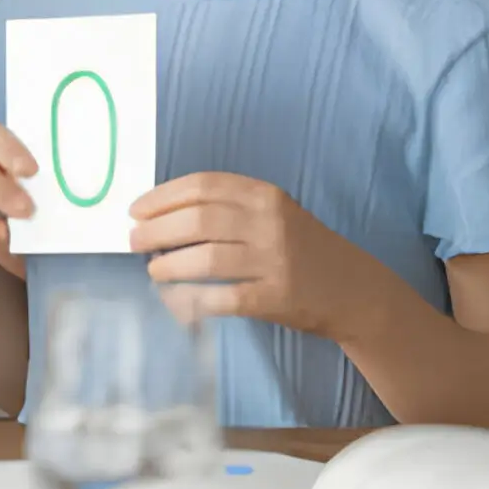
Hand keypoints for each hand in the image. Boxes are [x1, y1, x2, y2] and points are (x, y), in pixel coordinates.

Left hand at [129, 173, 379, 338]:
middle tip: (134, 241)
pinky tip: (177, 301)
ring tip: (153, 270)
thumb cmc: (302, 248)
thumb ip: (228, 208)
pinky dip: (193, 300)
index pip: (202, 186)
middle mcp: (269, 223)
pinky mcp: (276, 298)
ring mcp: (274, 261)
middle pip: (198, 220)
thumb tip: (160, 215)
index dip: (162, 196)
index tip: (136, 209)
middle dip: (156, 230)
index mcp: (265, 195)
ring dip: (169, 266)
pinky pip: (222, 298)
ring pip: (206, 258)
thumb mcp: (273, 213)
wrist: (354, 289)